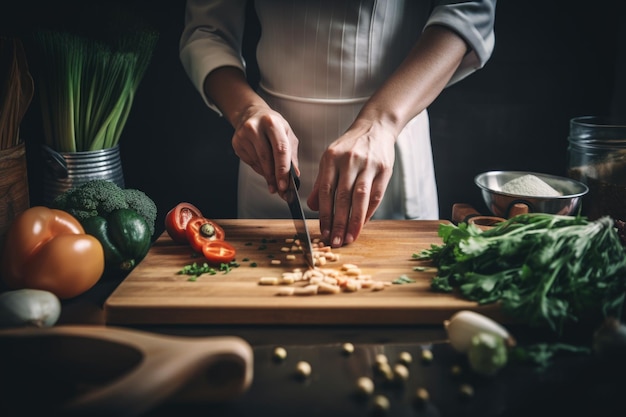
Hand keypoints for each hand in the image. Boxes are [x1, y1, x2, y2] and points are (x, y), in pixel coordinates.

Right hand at [231, 104, 298, 194]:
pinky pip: (250, 163)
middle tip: (280, 190)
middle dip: (274, 177)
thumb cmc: (272, 125)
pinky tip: (263, 163)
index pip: (280, 150)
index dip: (282, 170)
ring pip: (258, 163)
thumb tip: (294, 175)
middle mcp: (255, 127)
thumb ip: (292, 155)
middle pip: (266, 159)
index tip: (284, 185)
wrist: (251, 114)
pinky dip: (259, 168)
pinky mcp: (236, 143)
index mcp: (272, 123)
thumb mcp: (287, 134)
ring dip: (267, 174)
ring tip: (273, 177)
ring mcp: (243, 135)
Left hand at [307, 119, 394, 247]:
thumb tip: (312, 207)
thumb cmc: (350, 146)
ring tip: (349, 237)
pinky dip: (369, 212)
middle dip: (338, 222)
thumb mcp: (330, 158)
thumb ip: (321, 182)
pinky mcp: (384, 169)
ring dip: (354, 221)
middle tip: (336, 241)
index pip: (325, 191)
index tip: (324, 231)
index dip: (324, 213)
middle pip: (342, 197)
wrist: (375, 127)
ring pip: (360, 198)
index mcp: (331, 158)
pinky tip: (362, 224)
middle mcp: (349, 160)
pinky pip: (376, 195)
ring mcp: (368, 164)